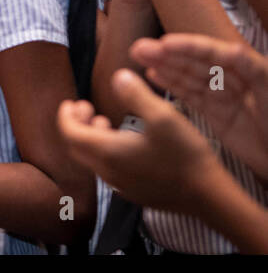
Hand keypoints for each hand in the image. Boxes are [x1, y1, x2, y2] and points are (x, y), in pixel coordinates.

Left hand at [56, 69, 221, 213]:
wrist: (208, 196)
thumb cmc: (184, 155)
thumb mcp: (162, 116)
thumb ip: (135, 94)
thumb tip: (117, 76)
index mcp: (107, 151)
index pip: (69, 133)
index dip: (65, 116)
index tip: (72, 102)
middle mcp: (107, 171)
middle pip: (76, 147)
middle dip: (75, 125)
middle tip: (86, 107)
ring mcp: (120, 185)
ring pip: (91, 159)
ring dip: (91, 138)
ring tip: (104, 122)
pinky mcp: (134, 192)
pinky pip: (107, 170)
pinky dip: (104, 151)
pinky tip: (124, 143)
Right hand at [131, 33, 267, 180]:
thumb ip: (254, 70)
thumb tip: (233, 50)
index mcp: (250, 69)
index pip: (214, 52)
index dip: (188, 46)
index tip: (164, 44)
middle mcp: (233, 79)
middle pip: (196, 62)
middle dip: (167, 54)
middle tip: (141, 48)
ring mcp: (223, 96)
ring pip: (188, 77)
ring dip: (164, 65)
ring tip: (140, 57)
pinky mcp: (215, 113)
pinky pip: (189, 95)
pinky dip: (171, 85)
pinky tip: (154, 75)